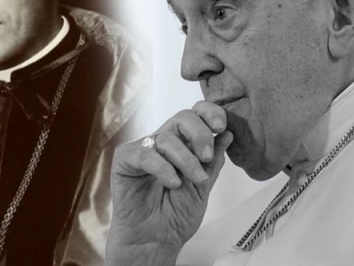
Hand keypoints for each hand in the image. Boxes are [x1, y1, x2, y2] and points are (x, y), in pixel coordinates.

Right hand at [106, 101, 232, 265]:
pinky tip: (172, 183)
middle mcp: (163, 141)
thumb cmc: (175, 215)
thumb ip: (213, 161)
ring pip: (167, 138)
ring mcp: (144, 149)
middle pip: (182, 118)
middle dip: (200, 134)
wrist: (154, 241)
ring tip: (194, 180)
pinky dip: (163, 168)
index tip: (221, 125)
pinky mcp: (125, 159)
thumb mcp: (203, 186)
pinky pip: (146, 154)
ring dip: (186, 159)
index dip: (209, 113)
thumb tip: (228, 134)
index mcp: (183, 143)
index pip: (196, 114)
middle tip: (207, 156)